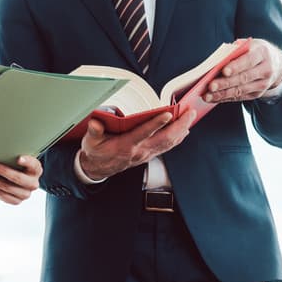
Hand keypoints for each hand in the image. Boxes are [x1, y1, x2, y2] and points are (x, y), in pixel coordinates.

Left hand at [0, 155, 42, 204]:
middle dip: (4, 171)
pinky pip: (3, 196)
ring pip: (9, 188)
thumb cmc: (14, 164)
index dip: (27, 162)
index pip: (33, 165)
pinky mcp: (16, 201)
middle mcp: (33, 183)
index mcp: (36, 169)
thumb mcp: (17, 157)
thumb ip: (12, 154)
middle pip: (19, 178)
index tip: (18, 158)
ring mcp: (25, 194)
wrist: (15, 178)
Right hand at [77, 110, 194, 180]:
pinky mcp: (149, 155)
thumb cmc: (96, 151)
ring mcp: (146, 154)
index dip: (156, 124)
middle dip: (179, 125)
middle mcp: (139, 151)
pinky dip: (178, 138)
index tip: (167, 114)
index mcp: (125, 146)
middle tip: (189, 113)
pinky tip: (183, 130)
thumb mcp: (90, 142)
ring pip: (169, 143)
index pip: (143, 133)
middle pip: (164, 139)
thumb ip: (94, 132)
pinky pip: (167, 146)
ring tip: (190, 117)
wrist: (98, 168)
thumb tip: (95, 123)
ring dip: (182, 130)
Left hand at [203, 38, 281, 102]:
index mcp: (262, 53)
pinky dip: (225, 98)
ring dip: (222, 94)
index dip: (236, 67)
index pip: (248, 61)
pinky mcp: (258, 93)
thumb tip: (215, 63)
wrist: (275, 62)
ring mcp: (263, 84)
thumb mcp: (247, 46)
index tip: (223, 71)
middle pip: (243, 78)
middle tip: (210, 86)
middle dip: (225, 83)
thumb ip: (233, 52)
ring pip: (241, 90)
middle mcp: (266, 70)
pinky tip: (213, 98)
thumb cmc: (254, 51)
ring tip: (207, 96)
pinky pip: (240, 97)